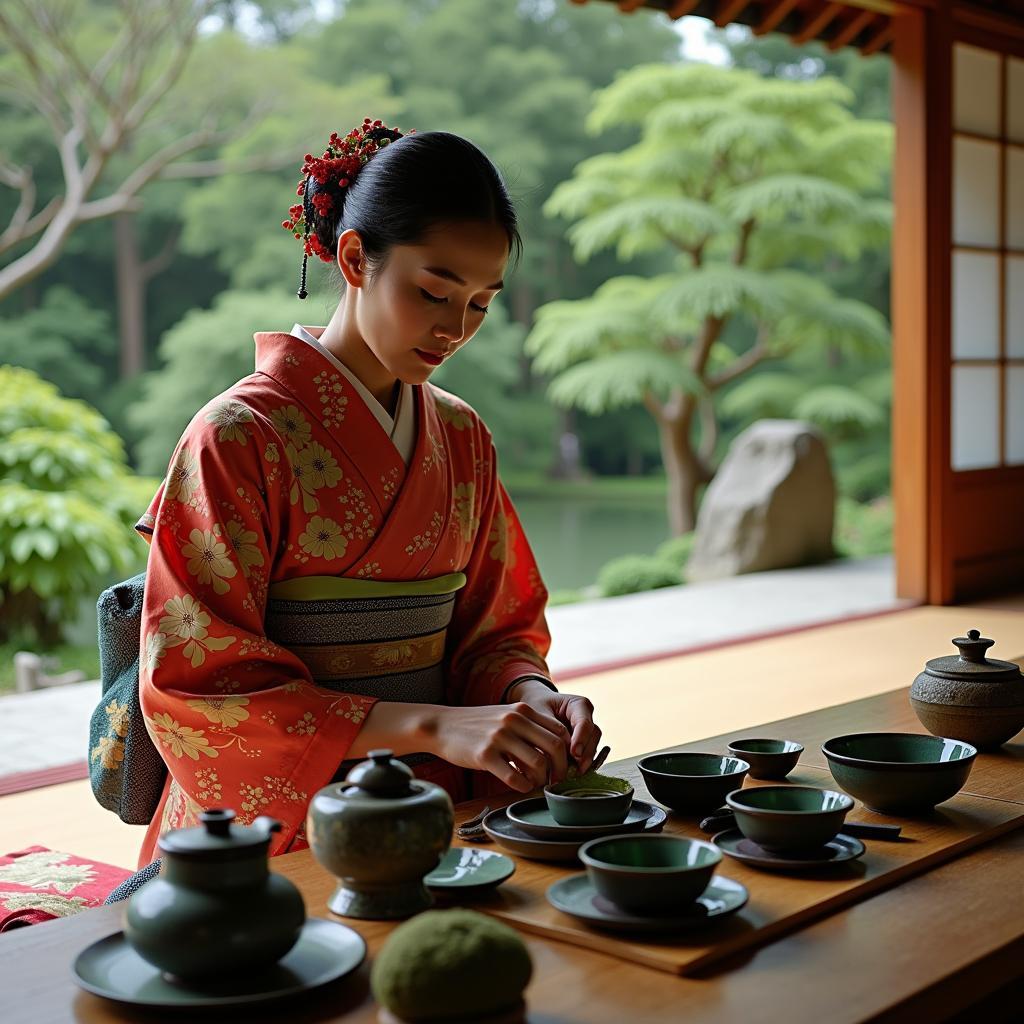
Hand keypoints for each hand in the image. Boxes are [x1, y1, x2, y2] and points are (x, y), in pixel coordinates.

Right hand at [424, 702, 571, 793]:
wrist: (442, 725)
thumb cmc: (477, 725)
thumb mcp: (505, 717)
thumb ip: (529, 727)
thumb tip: (555, 751)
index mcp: (522, 710)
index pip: (559, 731)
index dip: (567, 752)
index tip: (563, 765)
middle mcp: (514, 721)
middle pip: (555, 746)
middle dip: (561, 768)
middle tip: (556, 780)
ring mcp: (499, 737)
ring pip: (538, 763)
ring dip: (542, 779)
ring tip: (536, 784)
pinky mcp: (484, 755)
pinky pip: (514, 777)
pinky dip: (523, 786)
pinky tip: (521, 786)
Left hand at [506, 679, 601, 776]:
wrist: (531, 711)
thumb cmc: (535, 708)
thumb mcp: (538, 715)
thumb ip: (547, 731)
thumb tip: (553, 753)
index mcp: (578, 704)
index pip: (584, 722)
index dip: (581, 739)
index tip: (574, 753)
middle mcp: (586, 717)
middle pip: (593, 735)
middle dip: (586, 753)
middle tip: (577, 768)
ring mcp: (586, 732)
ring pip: (593, 746)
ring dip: (585, 761)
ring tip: (573, 774)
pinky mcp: (582, 744)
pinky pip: (586, 754)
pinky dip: (580, 764)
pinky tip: (572, 774)